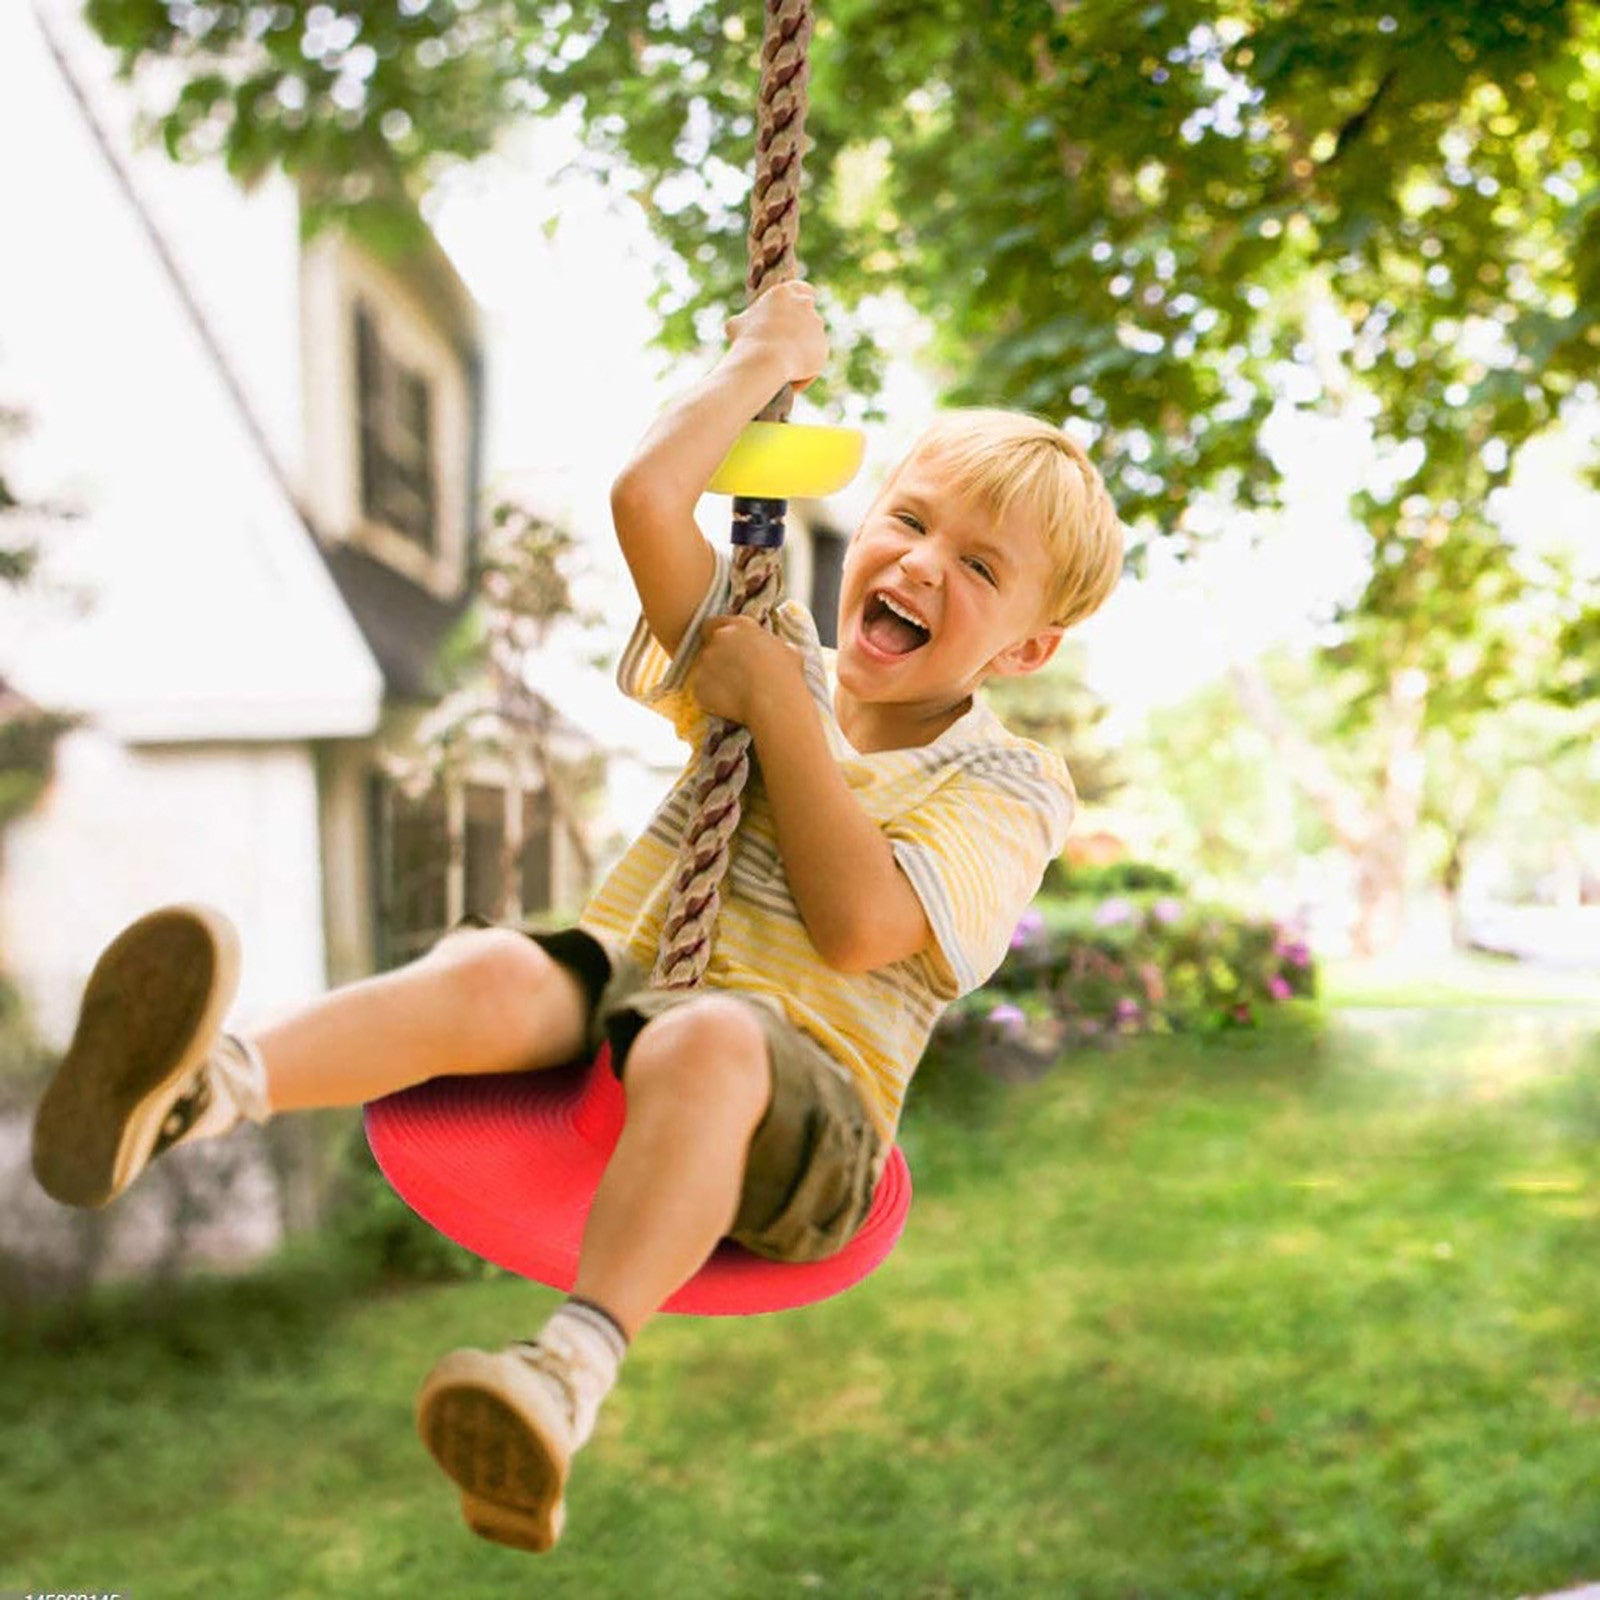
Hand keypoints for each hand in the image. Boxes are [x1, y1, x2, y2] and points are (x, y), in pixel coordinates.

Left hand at [692, 614, 807, 729]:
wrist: (774, 702)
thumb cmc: (785, 675)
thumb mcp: (788, 649)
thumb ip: (771, 644)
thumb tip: (771, 649)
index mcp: (740, 625)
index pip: (715, 624)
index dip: (718, 636)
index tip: (726, 649)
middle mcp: (718, 638)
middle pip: (707, 645)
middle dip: (716, 657)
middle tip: (730, 674)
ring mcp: (705, 661)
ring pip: (703, 668)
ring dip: (713, 677)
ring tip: (732, 692)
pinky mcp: (698, 684)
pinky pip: (701, 689)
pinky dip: (710, 696)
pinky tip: (728, 704)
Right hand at [724, 279, 828, 392]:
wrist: (764, 361)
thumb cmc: (745, 341)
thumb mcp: (735, 326)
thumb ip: (744, 321)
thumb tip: (738, 326)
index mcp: (784, 293)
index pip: (801, 289)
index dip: (799, 302)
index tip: (795, 313)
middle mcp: (804, 304)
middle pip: (809, 314)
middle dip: (802, 328)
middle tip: (788, 344)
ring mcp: (816, 324)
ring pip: (811, 340)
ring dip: (802, 350)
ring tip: (786, 369)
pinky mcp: (823, 346)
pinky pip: (813, 361)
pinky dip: (804, 370)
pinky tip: (790, 381)